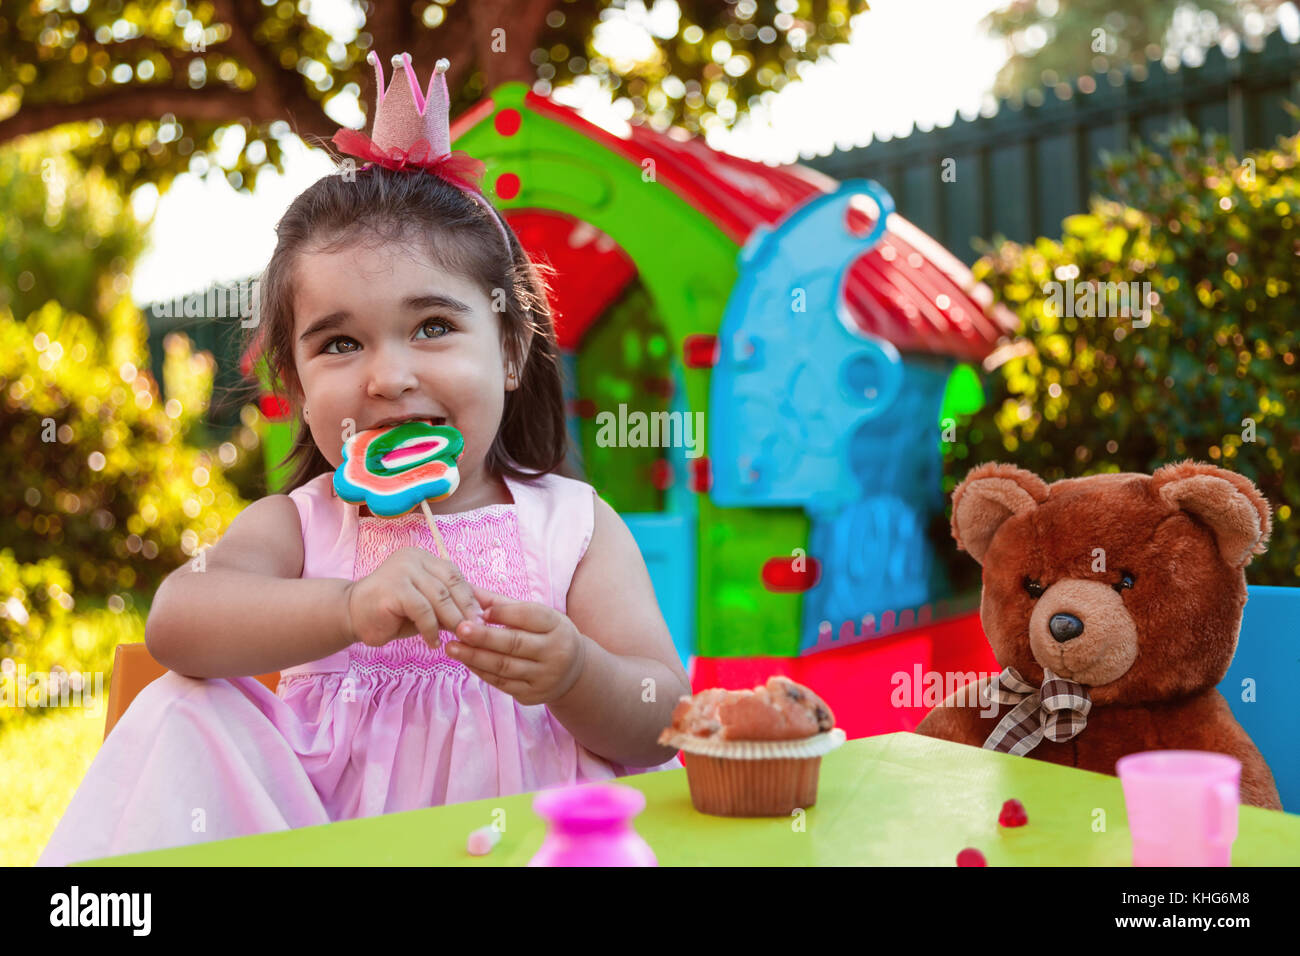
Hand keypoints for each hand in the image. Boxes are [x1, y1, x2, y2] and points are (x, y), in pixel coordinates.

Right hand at [344, 547, 483, 649]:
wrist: (351, 616)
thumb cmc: (391, 613)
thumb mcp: (425, 606)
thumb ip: (447, 605)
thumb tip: (479, 616)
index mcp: (424, 558)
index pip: (454, 576)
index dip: (470, 598)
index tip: (482, 619)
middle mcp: (414, 558)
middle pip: (451, 584)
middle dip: (465, 609)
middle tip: (475, 631)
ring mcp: (403, 570)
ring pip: (439, 597)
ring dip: (452, 621)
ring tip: (457, 638)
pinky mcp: (394, 588)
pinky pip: (423, 610)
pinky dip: (431, 629)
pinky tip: (433, 642)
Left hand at [446, 585, 587, 705]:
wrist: (572, 672)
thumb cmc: (547, 634)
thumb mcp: (535, 615)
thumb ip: (501, 604)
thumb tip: (467, 589)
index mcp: (557, 626)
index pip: (530, 616)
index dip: (503, 613)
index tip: (479, 610)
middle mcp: (556, 652)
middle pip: (515, 643)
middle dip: (484, 637)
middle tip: (458, 628)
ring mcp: (545, 677)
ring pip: (505, 666)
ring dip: (475, 657)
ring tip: (452, 648)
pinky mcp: (533, 695)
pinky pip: (502, 683)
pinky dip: (481, 671)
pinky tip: (466, 661)